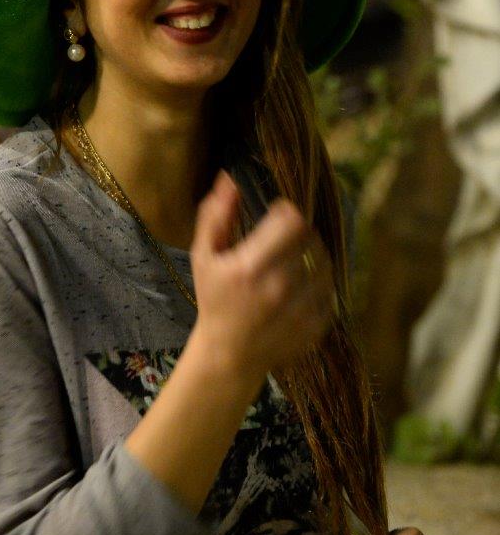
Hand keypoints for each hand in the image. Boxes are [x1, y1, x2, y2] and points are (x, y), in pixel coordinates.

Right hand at [190, 169, 333, 378]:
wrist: (229, 355)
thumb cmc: (214, 300)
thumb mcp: (204, 256)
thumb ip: (216, 216)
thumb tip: (230, 179)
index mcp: (249, 268)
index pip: (292, 221)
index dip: (287, 211)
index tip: (276, 216)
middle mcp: (279, 288)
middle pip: (311, 237)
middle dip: (299, 230)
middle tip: (284, 238)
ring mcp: (301, 309)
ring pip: (325, 261)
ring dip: (313, 254)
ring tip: (294, 260)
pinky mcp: (317, 324)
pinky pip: (331, 288)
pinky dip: (319, 282)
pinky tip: (300, 285)